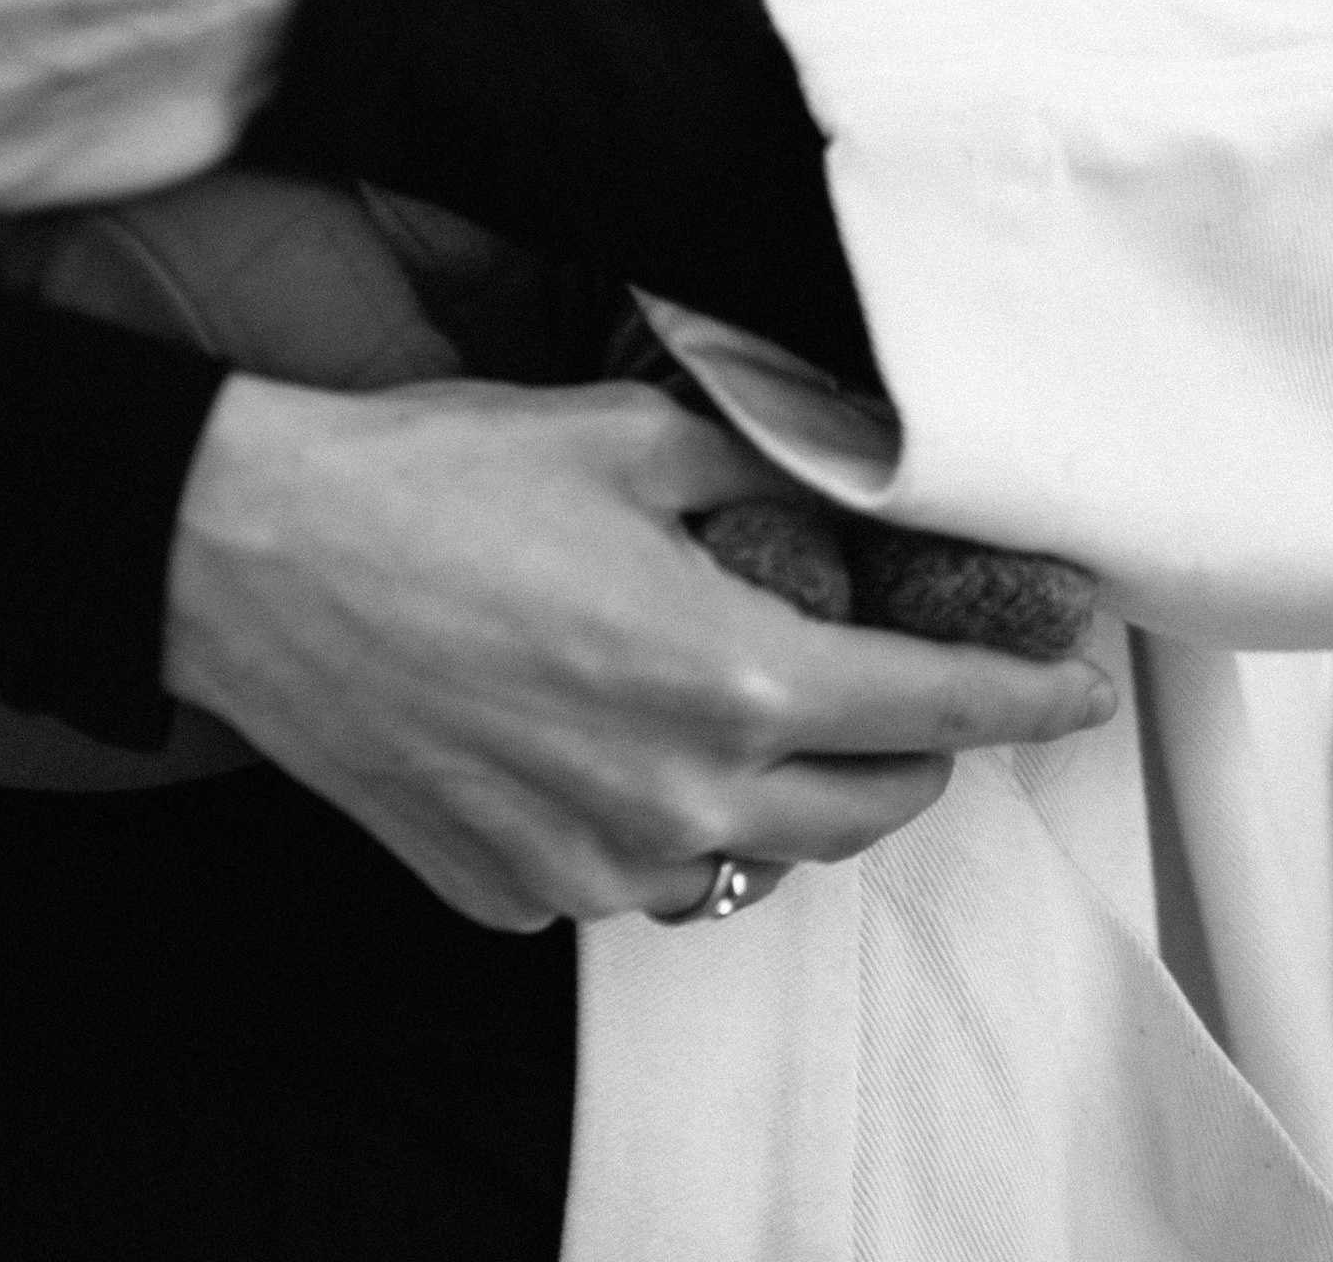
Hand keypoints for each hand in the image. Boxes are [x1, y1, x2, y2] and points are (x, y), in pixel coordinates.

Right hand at [163, 376, 1118, 930]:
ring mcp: (590, 867)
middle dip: (915, 749)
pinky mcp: (509, 895)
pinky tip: (617, 736)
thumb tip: (850, 481)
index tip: (1079, 688)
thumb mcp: (630, 436)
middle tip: (911, 678)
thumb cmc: (440, 478)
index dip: (1027, 699)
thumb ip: (764, 474)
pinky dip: (657, 820)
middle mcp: (679, 801)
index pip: (936, 713)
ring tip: (757, 703)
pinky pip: (630, 877)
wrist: (253, 555)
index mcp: (733, 681)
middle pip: (866, 810)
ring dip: (786, 793)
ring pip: (750, 858)